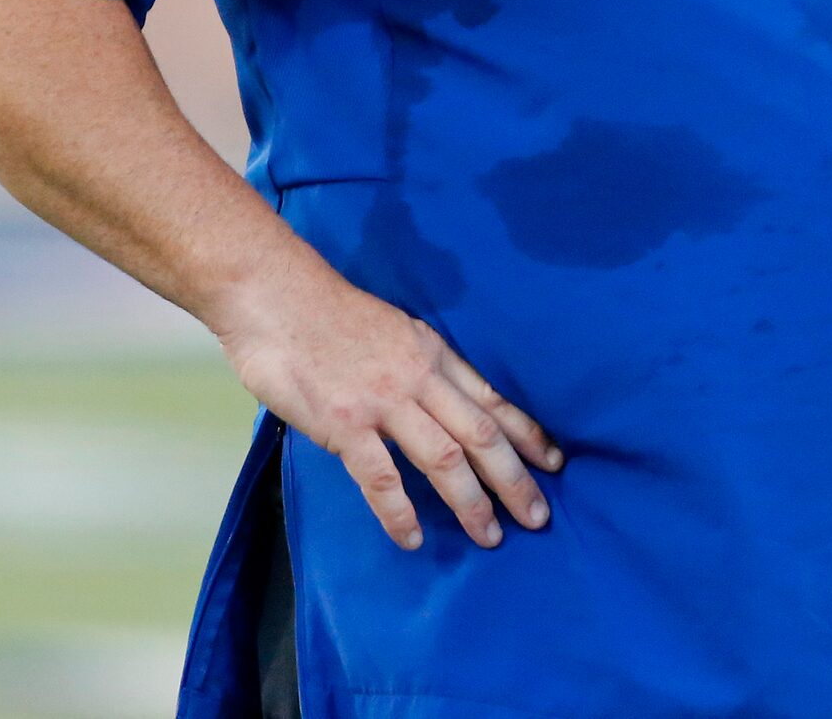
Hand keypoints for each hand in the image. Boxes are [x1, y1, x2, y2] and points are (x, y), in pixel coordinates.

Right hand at [211, 243, 562, 551]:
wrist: (277, 295)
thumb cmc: (329, 313)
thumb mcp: (395, 329)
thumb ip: (421, 365)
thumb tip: (445, 403)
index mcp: (432, 352)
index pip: (492, 399)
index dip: (526, 434)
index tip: (554, 464)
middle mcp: (418, 377)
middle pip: (480, 434)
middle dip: (514, 479)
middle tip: (538, 518)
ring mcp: (382, 401)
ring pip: (443, 458)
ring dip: (470, 502)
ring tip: (490, 537)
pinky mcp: (344, 423)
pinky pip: (381, 476)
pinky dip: (399, 511)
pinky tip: (413, 537)